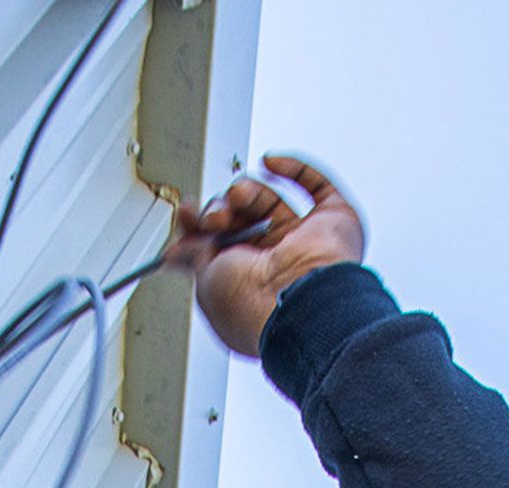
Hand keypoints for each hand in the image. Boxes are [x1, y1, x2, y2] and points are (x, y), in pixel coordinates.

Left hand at [166, 153, 364, 359]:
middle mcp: (278, 267)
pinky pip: (316, 185)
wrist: (294, 303)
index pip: (221, 246)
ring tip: (239, 197)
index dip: (201, 227)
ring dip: (248, 192)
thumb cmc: (251, 304)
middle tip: (214, 217)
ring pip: (270, 202)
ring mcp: (307, 244)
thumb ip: (193, 257)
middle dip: (222, 210)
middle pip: (243, 220)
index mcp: (249, 286)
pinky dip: (293, 168)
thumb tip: (173, 253)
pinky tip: (270, 163)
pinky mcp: (334, 223)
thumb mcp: (205, 279)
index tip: (188, 213)